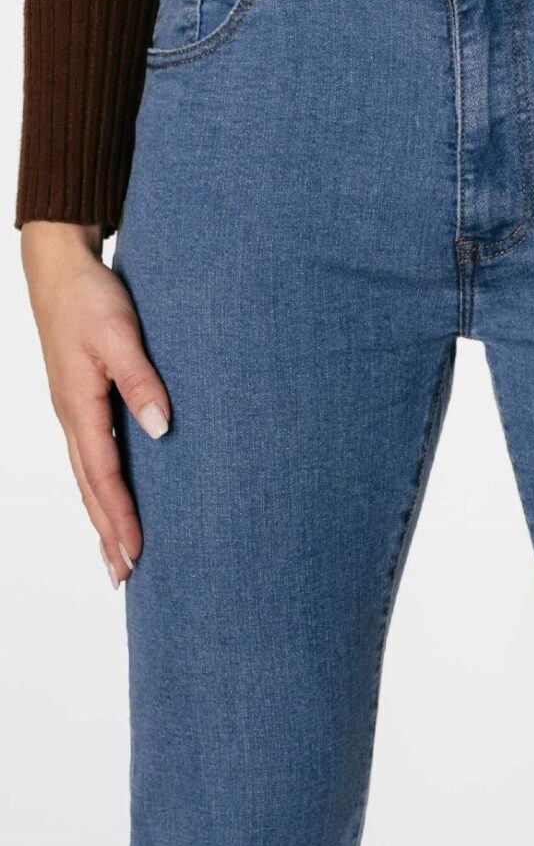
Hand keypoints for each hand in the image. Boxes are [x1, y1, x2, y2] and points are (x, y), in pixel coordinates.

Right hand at [22, 222, 169, 587]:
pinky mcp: (81, 400)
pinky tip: (113, 498)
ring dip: (103, 517)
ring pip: (88, 476)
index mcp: (79, 406)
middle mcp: (72, 416)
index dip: (121, 516)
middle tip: (124, 577)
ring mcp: (73, 411)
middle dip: (107, 533)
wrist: (61, 268)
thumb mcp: (120, 334)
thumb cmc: (91, 297)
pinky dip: (102, 486)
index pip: (103, 475)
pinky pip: (91, 455)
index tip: (137, 553)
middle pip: (90, 488)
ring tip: (117, 556)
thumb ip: (140, 379)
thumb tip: (161, 427)